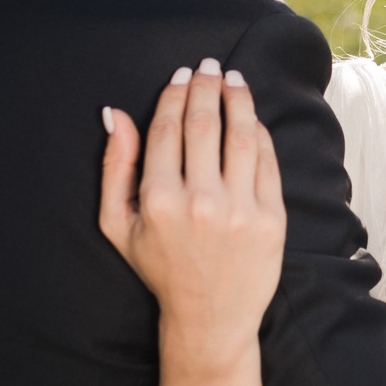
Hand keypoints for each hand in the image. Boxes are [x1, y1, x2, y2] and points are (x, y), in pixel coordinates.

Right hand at [99, 57, 285, 369]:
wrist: (210, 319)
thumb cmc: (160, 268)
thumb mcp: (118, 224)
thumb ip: (114, 167)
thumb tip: (115, 114)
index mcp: (157, 200)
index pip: (167, 130)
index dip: (175, 96)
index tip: (182, 75)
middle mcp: (199, 202)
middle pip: (205, 124)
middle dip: (207, 87)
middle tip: (210, 66)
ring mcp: (239, 211)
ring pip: (241, 135)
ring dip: (238, 99)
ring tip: (235, 80)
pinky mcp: (271, 219)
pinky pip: (266, 161)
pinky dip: (260, 133)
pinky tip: (252, 117)